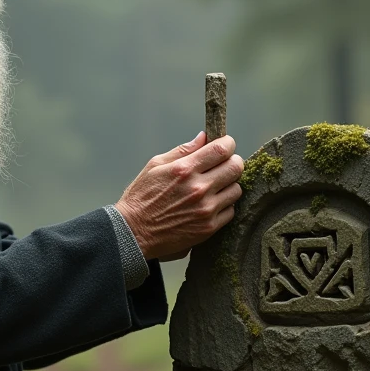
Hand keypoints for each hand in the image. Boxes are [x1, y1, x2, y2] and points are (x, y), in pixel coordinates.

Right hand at [114, 132, 243, 261]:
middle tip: (223, 165)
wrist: (133, 232)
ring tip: (214, 187)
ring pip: (236, 189)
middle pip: (236, 167)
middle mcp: (199, 188)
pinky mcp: (209, 227)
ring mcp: (206, 209)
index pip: (222, 149)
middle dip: (232, 162)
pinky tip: (209, 204)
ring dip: (228, 185)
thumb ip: (182, 150)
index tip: (225, 145)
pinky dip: (223, 206)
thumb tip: (204, 137)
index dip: (227, 143)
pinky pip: (230, 211)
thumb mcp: (155, 166)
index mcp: (185, 169)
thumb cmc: (141, 198)